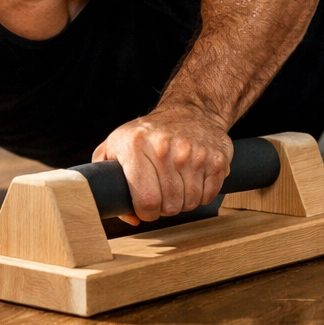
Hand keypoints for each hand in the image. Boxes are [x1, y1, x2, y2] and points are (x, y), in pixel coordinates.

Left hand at [92, 105, 232, 223]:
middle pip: (170, 205)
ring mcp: (193, 152)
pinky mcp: (216, 157)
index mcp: (135, 146)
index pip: (146, 200)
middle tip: (162, 194)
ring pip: (190, 202)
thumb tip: (130, 215)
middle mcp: (164, 147)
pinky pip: (209, 195)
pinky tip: (193, 179)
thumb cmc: (149, 133)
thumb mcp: (116, 146)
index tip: (146, 207)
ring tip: (177, 185)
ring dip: (184, 201)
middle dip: (165, 207)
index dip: (146, 212)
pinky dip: (202, 194)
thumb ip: (107, 180)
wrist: (190, 110)